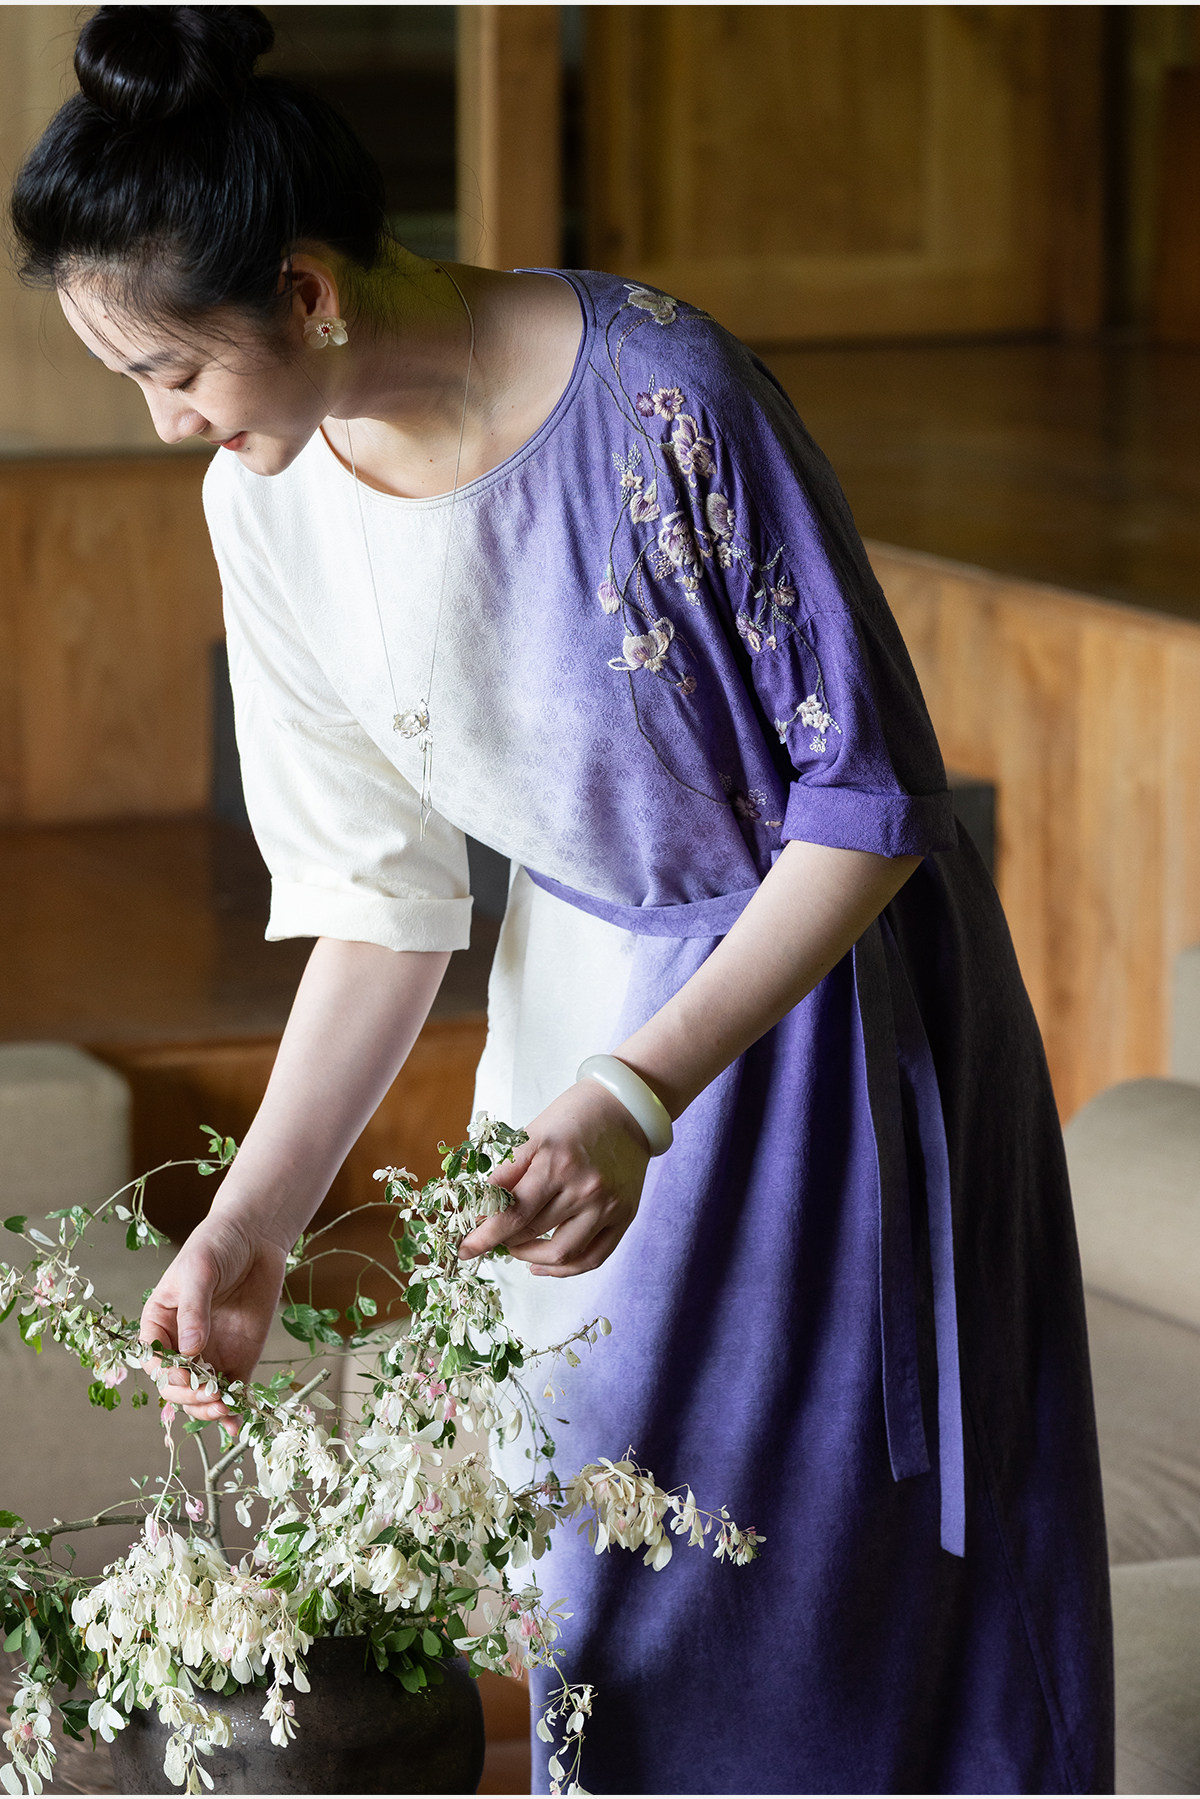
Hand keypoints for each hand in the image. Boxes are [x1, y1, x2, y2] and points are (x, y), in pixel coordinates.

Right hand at [139, 1212, 288, 1424]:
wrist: (255, 1237)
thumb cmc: (216, 1246)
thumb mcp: (199, 1272)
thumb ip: (194, 1310)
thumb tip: (191, 1350)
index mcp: (159, 1324)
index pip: (155, 1359)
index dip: (167, 1373)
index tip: (186, 1375)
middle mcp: (182, 1345)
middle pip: (175, 1385)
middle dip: (189, 1395)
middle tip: (211, 1395)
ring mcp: (210, 1354)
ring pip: (201, 1395)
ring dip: (208, 1409)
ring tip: (224, 1411)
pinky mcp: (238, 1358)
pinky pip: (232, 1391)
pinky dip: (233, 1409)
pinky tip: (238, 1422)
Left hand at [458, 1080, 650, 1275]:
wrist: (627, 1108)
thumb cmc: (574, 1116)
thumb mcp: (534, 1134)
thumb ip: (508, 1173)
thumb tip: (481, 1210)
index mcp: (555, 1162)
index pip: (512, 1212)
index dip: (484, 1236)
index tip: (464, 1249)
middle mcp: (583, 1187)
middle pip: (532, 1233)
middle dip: (502, 1241)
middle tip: (488, 1238)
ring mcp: (606, 1205)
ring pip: (560, 1253)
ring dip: (529, 1257)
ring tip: (515, 1248)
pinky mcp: (624, 1216)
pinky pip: (592, 1258)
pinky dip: (564, 1269)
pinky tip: (542, 1265)